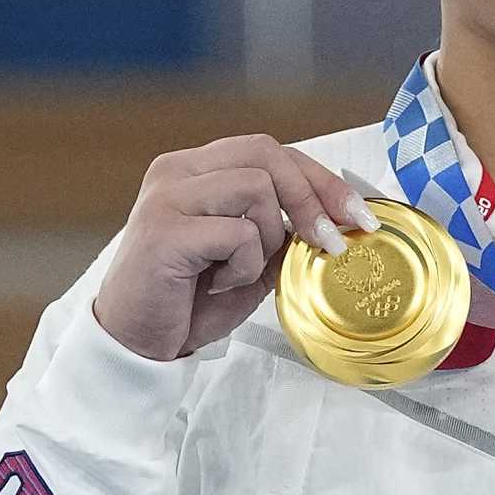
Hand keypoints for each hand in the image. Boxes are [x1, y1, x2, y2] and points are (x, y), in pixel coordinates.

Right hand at [93, 134, 378, 360]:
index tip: (358, 215)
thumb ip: (283, 231)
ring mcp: (166, 196)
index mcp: (196, 168)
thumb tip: (338, 218)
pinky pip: (237, 233)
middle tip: (333, 242)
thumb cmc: (190, 301)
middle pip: (267, 154)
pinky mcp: (163, 229)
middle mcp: (177, 170)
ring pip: (256, 188)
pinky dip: (244, 266)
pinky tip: (219, 285)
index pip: (270, 151)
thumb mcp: (251, 260)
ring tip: (242, 272)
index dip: (320, 179)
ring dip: (269, 238)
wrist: (136, 342)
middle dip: (313, 197)